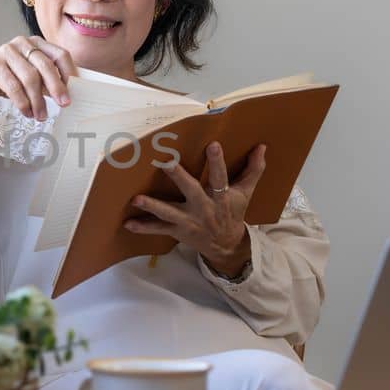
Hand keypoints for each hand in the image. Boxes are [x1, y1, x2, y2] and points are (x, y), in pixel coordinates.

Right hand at [0, 36, 76, 119]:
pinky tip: (26, 112)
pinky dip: (23, 103)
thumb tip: (68, 94)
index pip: (60, 54)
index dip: (69, 73)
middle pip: (46, 65)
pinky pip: (14, 87)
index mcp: (35, 42)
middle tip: (64, 104)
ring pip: (30, 78)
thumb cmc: (6, 77)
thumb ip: (46, 79)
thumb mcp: (29, 74)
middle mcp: (22, 43)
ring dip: (38, 101)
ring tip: (40, 115)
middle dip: (57, 87)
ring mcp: (7, 52)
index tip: (75, 91)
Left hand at [123, 142, 267, 270]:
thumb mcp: (246, 193)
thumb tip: (262, 146)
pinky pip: (158, 230)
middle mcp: (204, 208)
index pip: (220, 177)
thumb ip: (253, 170)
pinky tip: (128, 223)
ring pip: (169, 213)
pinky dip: (143, 227)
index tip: (213, 145)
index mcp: (221, 198)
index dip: (217, 162)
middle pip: (191, 191)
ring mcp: (189, 221)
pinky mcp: (178, 231)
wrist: (226, 245)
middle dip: (179, 178)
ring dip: (152, 206)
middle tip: (166, 164)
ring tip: (136, 199)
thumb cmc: (233, 212)